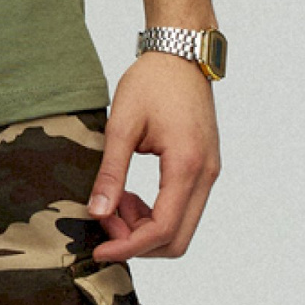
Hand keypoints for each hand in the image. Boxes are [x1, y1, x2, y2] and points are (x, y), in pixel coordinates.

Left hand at [86, 55, 220, 259]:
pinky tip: (129, 194)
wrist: (181, 55)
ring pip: (180, 227)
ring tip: (114, 201)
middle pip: (176, 239)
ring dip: (144, 228)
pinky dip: (154, 213)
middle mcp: (205, 176)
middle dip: (137, 242)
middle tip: (105, 221)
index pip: (162, 229)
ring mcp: (208, 174)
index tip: (98, 249)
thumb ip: (110, 172)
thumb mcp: (122, 125)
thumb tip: (96, 213)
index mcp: (187, 166)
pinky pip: (182, 208)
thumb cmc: (152, 82)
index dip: (128, 247)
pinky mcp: (203, 169)